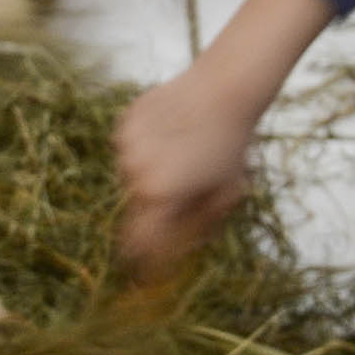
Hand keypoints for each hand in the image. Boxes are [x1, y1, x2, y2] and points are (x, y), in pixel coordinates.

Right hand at [115, 70, 255, 274]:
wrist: (224, 88)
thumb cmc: (231, 143)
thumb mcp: (225, 194)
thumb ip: (199, 227)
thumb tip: (180, 250)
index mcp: (159, 196)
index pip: (138, 244)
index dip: (145, 259)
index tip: (150, 266)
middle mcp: (135, 173)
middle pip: (137, 208)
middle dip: (158, 208)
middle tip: (185, 191)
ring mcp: (125, 146)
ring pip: (133, 176)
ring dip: (151, 175)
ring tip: (183, 154)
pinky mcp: (124, 123)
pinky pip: (130, 149)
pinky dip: (145, 149)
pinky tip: (172, 134)